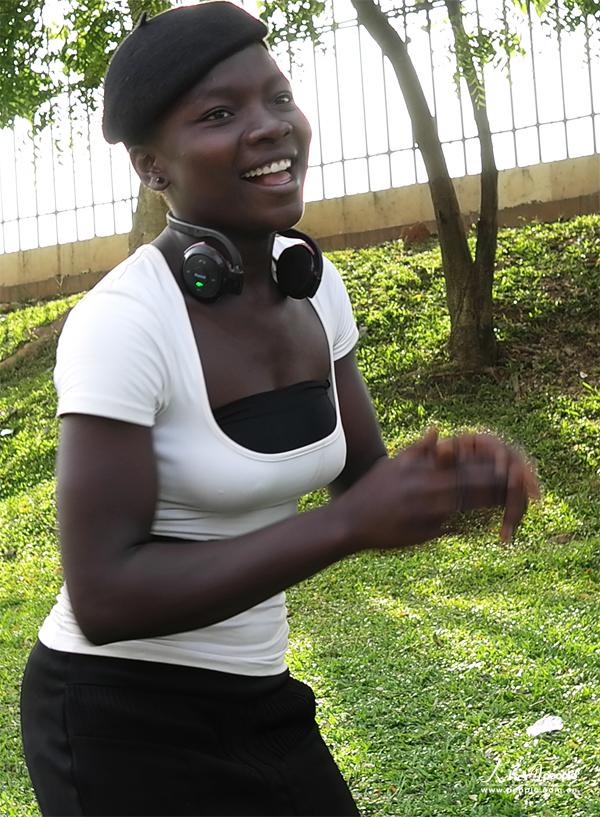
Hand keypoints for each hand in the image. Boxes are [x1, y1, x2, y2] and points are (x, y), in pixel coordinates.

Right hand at [335, 429, 538, 551]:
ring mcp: (426, 512)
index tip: (504, 462)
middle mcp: (425, 489)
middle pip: (471, 485)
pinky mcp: (426, 533)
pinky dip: (471, 523)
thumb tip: (437, 429)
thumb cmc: (373, 491)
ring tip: (508, 503)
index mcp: (420, 469)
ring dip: (489, 504)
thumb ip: (419, 449)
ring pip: (468, 506)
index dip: (486, 465)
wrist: (350, 522)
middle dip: (495, 484)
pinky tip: (484, 524)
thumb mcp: (394, 464)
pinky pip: (455, 526)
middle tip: (516, 483)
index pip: (462, 464)